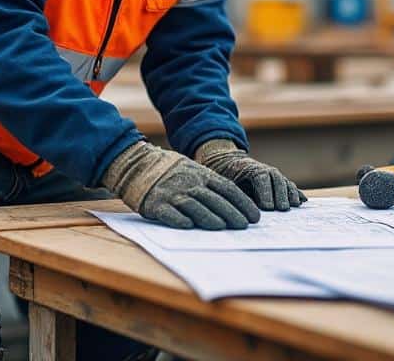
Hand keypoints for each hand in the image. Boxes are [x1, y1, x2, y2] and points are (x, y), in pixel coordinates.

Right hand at [101, 141, 260, 229]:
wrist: (138, 165)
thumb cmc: (171, 172)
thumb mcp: (194, 171)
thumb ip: (211, 185)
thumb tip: (235, 205)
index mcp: (202, 175)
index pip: (228, 189)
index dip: (243, 203)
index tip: (255, 216)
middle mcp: (190, 183)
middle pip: (214, 199)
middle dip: (231, 213)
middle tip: (244, 226)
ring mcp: (173, 193)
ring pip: (194, 205)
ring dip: (209, 217)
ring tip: (222, 228)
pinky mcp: (156, 203)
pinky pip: (169, 212)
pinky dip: (179, 219)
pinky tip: (188, 226)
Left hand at [195, 139, 305, 210]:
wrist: (227, 161)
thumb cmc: (223, 175)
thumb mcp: (223, 182)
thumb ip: (232, 192)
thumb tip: (238, 207)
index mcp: (248, 167)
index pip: (260, 177)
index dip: (265, 192)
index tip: (267, 207)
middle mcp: (263, 169)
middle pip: (276, 179)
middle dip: (280, 194)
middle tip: (282, 210)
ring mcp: (272, 174)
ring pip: (284, 181)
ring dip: (290, 193)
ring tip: (294, 206)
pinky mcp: (277, 181)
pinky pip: (288, 185)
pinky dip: (295, 192)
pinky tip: (302, 201)